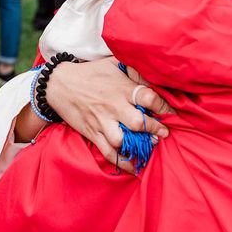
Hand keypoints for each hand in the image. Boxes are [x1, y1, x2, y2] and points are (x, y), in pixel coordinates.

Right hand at [45, 57, 172, 172]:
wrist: (59, 84)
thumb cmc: (91, 73)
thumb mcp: (113, 63)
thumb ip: (134, 69)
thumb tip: (154, 73)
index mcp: (121, 88)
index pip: (147, 98)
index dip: (163, 106)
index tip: (171, 112)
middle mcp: (113, 107)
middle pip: (137, 122)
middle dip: (154, 129)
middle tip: (164, 132)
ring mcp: (102, 122)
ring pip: (121, 140)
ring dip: (137, 146)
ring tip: (149, 147)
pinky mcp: (93, 133)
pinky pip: (108, 153)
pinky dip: (122, 163)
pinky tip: (135, 168)